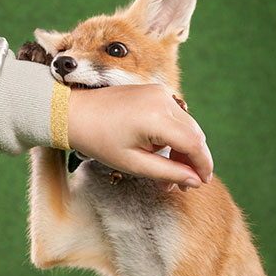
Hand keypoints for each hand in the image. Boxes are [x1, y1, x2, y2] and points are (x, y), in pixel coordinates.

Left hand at [68, 84, 212, 190]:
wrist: (72, 113)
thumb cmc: (97, 140)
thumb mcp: (132, 163)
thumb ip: (167, 172)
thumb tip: (195, 181)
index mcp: (157, 117)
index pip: (194, 144)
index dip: (203, 165)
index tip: (202, 183)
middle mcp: (163, 100)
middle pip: (194, 133)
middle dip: (191, 160)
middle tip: (180, 184)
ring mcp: (159, 92)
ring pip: (185, 126)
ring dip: (181, 149)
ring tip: (165, 173)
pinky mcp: (154, 91)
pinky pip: (172, 116)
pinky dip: (171, 135)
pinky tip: (157, 152)